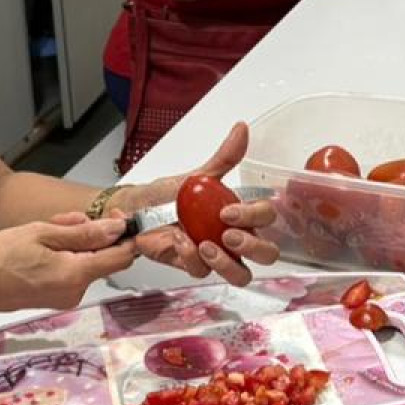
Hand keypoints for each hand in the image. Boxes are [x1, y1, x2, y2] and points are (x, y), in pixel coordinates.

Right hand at [0, 214, 139, 314]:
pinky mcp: (52, 298)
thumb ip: (83, 232)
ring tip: (44, 231)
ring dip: (73, 242)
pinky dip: (63, 255)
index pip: (122, 257)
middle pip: (103, 258)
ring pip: (85, 262)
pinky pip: (70, 271)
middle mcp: (75, 292)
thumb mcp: (41, 234)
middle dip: (92, 235)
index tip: (113, 217)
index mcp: (76, 275)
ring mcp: (64, 298)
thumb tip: (116, 229)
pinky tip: (39, 245)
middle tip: (64, 220)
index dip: (124, 234)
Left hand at [103, 123, 280, 286]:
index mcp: (241, 215)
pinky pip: (201, 272)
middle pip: (266, 254)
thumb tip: (241, 130)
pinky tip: (179, 240)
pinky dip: (191, 257)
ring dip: (228, 263)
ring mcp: (216, 254)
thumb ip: (224, 157)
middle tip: (229, 234)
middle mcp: (233, 237)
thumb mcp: (199, 175)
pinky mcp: (193, 265)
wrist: (138, 208)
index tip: (229, 210)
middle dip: (253, 246)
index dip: (254, 217)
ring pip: (241, 274)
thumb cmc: (170, 195)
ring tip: (206, 246)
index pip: (266, 218)